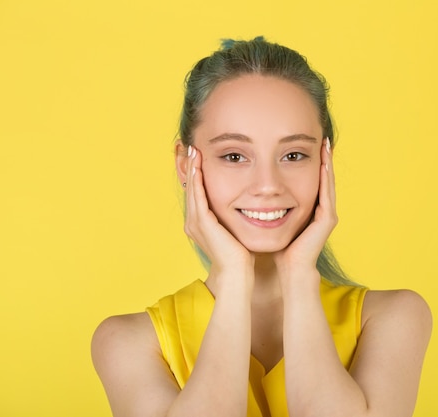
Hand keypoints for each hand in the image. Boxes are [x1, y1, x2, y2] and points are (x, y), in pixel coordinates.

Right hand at [183, 146, 253, 281]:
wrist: (238, 272)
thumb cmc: (241, 255)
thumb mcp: (235, 230)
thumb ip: (234, 218)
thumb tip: (247, 206)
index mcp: (200, 224)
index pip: (196, 193)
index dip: (196, 175)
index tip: (199, 157)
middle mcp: (193, 222)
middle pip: (190, 188)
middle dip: (191, 167)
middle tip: (191, 148)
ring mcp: (195, 222)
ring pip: (192, 189)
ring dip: (192, 168)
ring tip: (193, 151)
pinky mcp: (202, 222)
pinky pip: (198, 195)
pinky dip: (197, 179)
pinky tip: (199, 165)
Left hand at [274, 138, 336, 284]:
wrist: (289, 269)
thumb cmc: (278, 249)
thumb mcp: (273, 220)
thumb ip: (271, 207)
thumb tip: (251, 192)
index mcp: (310, 210)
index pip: (311, 181)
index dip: (310, 163)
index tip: (306, 145)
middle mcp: (322, 210)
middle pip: (323, 179)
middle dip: (322, 158)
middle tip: (321, 138)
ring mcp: (327, 214)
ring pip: (328, 182)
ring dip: (327, 163)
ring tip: (325, 144)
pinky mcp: (327, 219)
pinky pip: (327, 193)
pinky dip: (326, 176)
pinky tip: (324, 162)